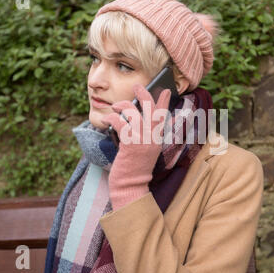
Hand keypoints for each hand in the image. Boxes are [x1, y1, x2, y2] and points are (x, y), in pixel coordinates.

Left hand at [100, 84, 171, 210]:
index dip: (164, 102)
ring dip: (122, 105)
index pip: (164, 116)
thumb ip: (149, 137)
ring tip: (115, 106)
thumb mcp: (147, 152)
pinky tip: (107, 119)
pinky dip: (111, 118)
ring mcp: (141, 140)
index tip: (166, 91)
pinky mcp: (129, 143)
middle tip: (137, 86)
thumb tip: (141, 122)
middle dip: (144, 94)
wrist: (131, 185)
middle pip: (151, 109)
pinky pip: (120, 122)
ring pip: (133, 112)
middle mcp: (152, 137)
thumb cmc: (136, 169)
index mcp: (157, 139)